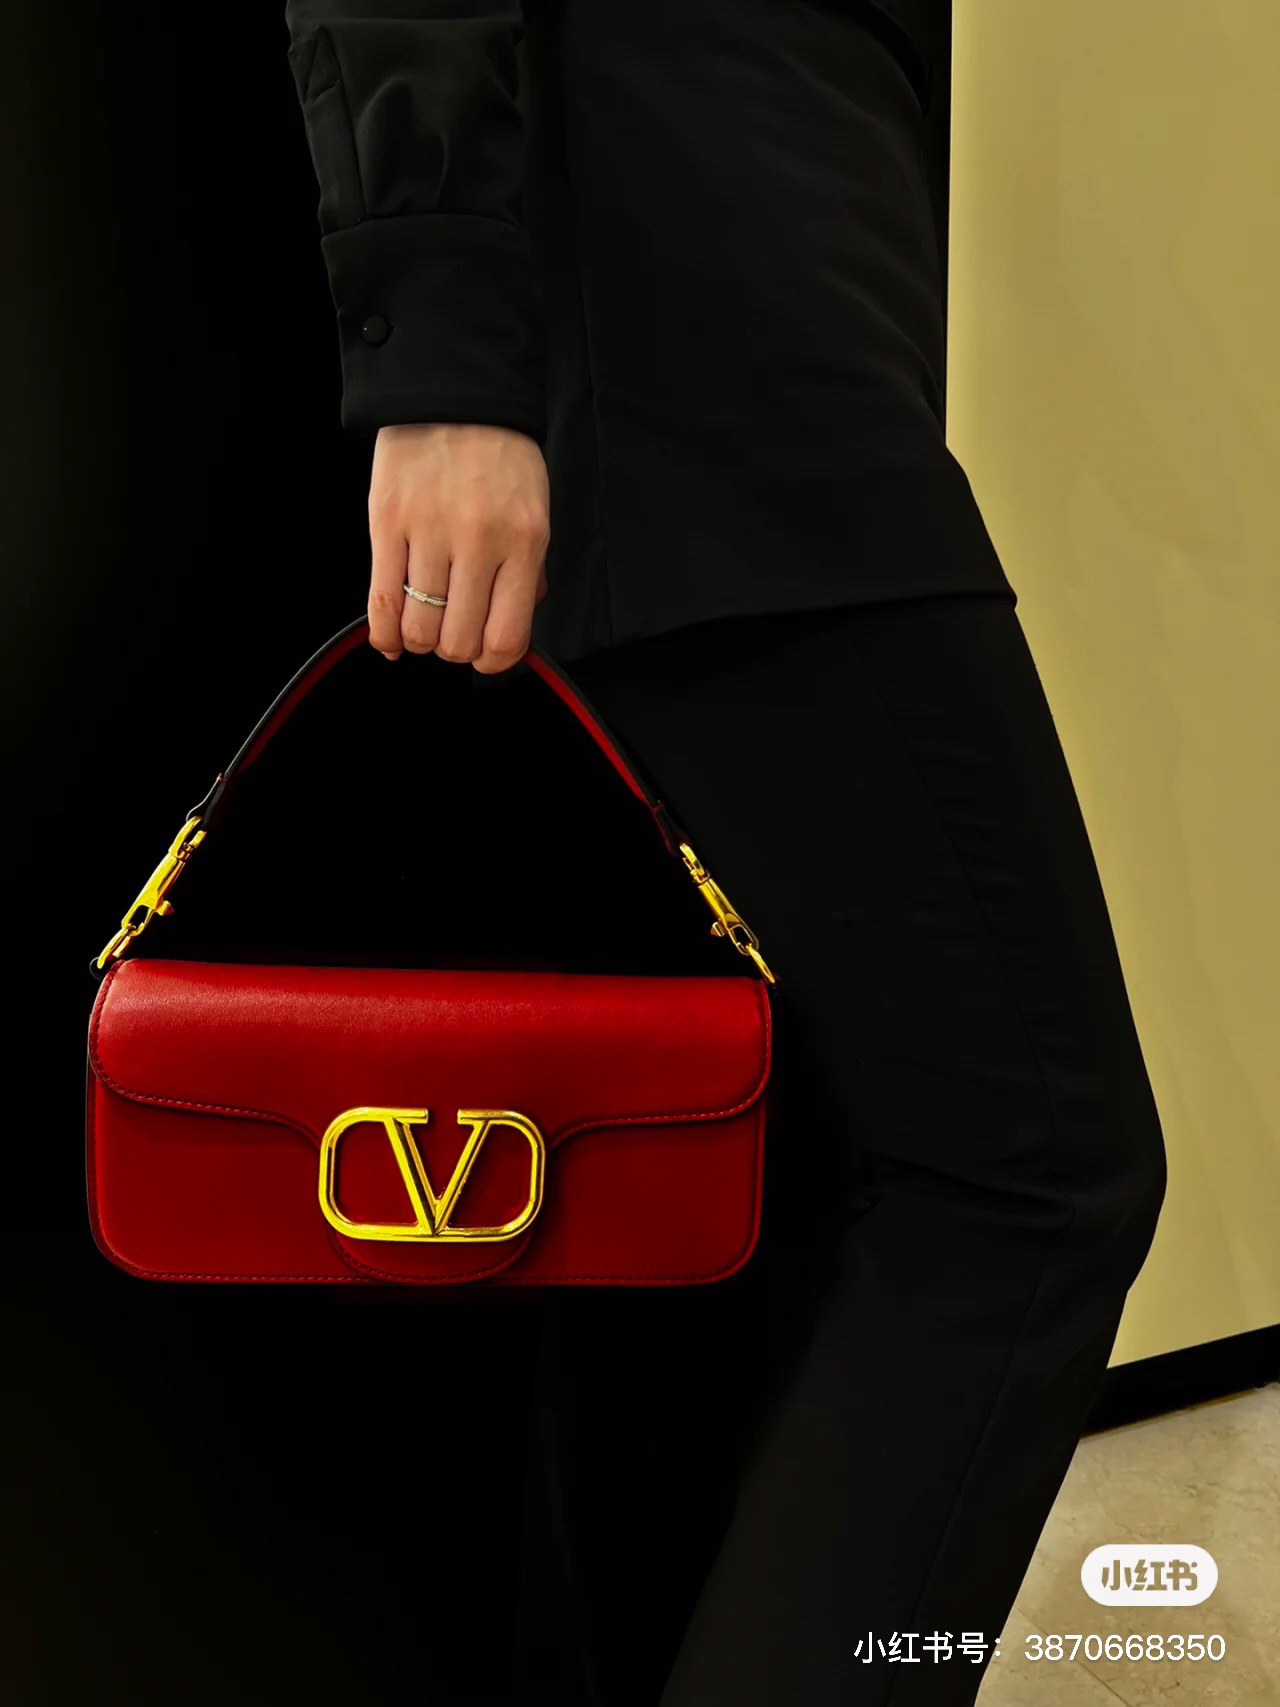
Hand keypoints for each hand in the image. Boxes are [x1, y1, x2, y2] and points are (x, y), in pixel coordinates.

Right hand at [367, 422, 550, 672]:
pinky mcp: (387, 523)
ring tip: (423, 624)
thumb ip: (526, 574)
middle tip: (451, 633)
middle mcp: (479, 541)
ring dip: (420, 640)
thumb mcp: (533, 512)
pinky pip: (381, 601)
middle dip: (453, 650)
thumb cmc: (499, 456)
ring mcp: (430, 532)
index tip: (484, 656)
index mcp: (523, 542)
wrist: (454, 393)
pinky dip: (384, 634)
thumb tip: (507, 633)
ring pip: (418, 628)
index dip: (493, 662)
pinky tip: (391, 639)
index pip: (507, 637)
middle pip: (458, 641)